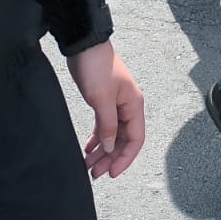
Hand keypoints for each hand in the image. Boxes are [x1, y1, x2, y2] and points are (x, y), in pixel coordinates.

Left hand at [67, 42, 144, 180]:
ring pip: (112, 135)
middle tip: (94, 173)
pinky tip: (88, 148)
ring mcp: (116, 104)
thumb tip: (110, 147)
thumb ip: (108, 125)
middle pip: (123, 140)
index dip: (125, 158)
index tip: (111, 173)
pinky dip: (97, 138)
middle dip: (110, 158)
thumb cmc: (96, 67)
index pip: (136, 139)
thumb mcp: (101, 99)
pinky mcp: (103, 101)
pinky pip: (104, 126)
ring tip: (88, 165)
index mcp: (134, 105)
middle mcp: (128, 106)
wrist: (85, 46)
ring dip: (102, 151)